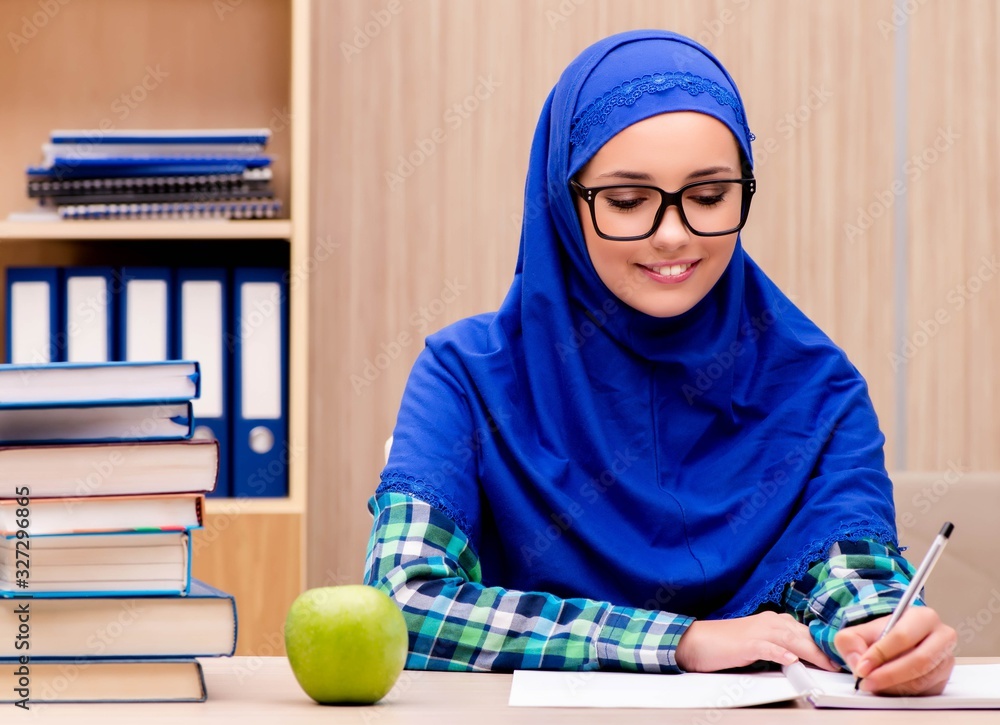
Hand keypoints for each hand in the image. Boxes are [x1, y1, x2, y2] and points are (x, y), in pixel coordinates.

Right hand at [675, 611, 838, 672]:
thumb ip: (781, 647)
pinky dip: (779, 652)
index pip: (806, 632)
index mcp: (774, 621)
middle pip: (803, 634)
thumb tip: (803, 660)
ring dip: (810, 652)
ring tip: (827, 664)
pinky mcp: (746, 644)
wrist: (697, 641)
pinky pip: (766, 647)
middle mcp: (770, 622)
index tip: (840, 657)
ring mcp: (758, 631)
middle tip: (842, 664)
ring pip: (791, 639)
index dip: (824, 645)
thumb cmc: (727, 644)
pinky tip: (790, 659)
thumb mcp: (759, 644)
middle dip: (824, 649)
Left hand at [834, 607, 956, 695]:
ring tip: (872, 683)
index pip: (903, 636)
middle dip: (888, 674)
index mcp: (923, 617)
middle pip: (919, 661)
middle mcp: (941, 638)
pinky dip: (901, 693)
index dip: (880, 653)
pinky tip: (886, 687)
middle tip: (866, 681)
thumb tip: (858, 663)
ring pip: (921, 680)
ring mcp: (945, 661)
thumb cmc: (881, 635)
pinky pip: (923, 692)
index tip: (862, 667)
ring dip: (893, 686)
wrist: (896, 644)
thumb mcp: (859, 631)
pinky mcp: (943, 681)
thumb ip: (850, 642)